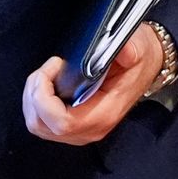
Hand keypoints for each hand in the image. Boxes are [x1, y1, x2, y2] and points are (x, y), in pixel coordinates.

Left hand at [22, 24, 163, 145]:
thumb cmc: (140, 59)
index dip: (45, 98)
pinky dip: (36, 102)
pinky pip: (41, 122)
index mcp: (105, 114)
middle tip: (49, 68)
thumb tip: (124, 51)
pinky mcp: (71, 126)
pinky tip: (47, 84)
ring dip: (33, 97)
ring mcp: (79, 130)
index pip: (63, 122)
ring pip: (37, 124)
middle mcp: (90, 129)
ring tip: (46, 74)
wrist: (144, 67)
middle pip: (42, 125)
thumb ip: (131, 50)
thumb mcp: (140, 48)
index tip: (53, 68)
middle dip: (35, 93)